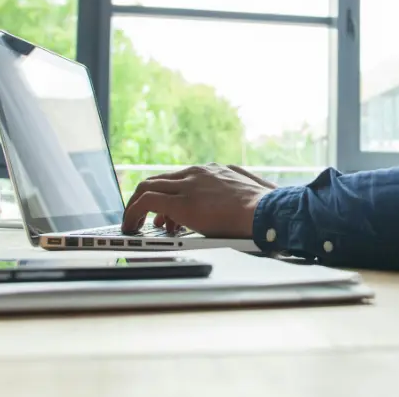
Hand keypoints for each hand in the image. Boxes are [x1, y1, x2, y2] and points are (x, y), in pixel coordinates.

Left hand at [121, 163, 275, 237]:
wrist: (267, 212)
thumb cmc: (265, 209)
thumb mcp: (250, 193)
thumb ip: (239, 194)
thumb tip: (247, 205)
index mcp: (213, 171)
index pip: (179, 178)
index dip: (167, 195)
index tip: (163, 213)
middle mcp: (197, 173)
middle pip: (158, 179)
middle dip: (145, 199)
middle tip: (139, 217)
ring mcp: (187, 185)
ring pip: (147, 187)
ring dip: (135, 206)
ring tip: (131, 224)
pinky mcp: (180, 202)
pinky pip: (146, 201)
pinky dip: (133, 213)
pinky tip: (130, 227)